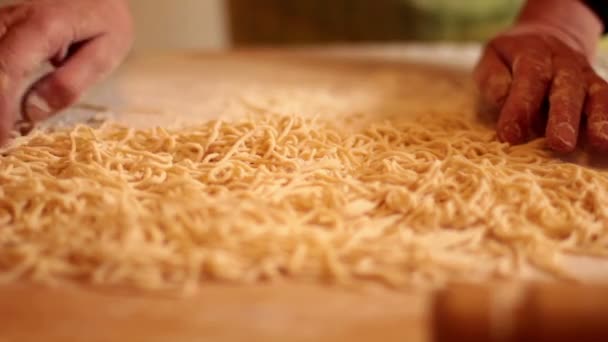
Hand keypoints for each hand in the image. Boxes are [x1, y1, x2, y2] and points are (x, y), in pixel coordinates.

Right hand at [0, 0, 132, 143]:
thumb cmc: (105, 22)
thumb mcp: (104, 54)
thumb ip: (69, 84)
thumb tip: (31, 113)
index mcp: (42, 27)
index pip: (7, 69)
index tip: (3, 141)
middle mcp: (11, 20)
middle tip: (4, 143)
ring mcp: (0, 22)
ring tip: (6, 131)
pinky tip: (6, 111)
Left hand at [475, 30, 607, 152]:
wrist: (547, 34)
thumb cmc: (510, 58)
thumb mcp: (492, 58)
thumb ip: (493, 78)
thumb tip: (501, 98)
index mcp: (533, 52)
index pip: (529, 78)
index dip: (520, 107)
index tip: (510, 136)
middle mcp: (564, 62)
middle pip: (566, 87)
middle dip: (564, 117)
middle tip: (560, 144)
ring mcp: (585, 74)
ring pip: (596, 93)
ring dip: (599, 119)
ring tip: (601, 142)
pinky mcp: (597, 88)